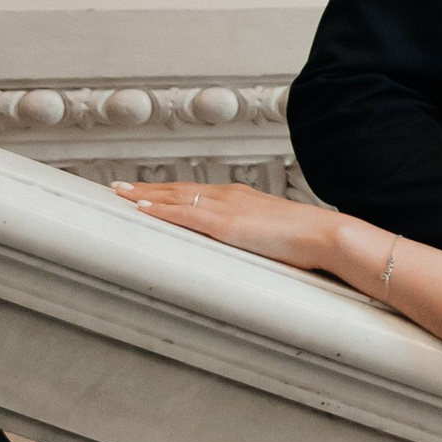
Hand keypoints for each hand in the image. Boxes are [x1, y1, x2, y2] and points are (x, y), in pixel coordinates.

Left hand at [114, 180, 336, 273]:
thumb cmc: (307, 241)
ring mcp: (225, 208)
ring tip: (119, 193)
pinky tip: (142, 208)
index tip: (146, 192)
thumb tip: (246, 254)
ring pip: (174, 197)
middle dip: (145, 189)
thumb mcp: (272, 238)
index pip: (194, 192)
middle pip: (177, 190)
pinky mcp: (226, 223)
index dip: (167, 192)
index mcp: (239, 199)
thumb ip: (254, 241)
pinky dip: (161, 209)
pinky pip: (185, 213)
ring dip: (144, 195)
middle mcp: (228, 196)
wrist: (324, 235)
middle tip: (118, 187)